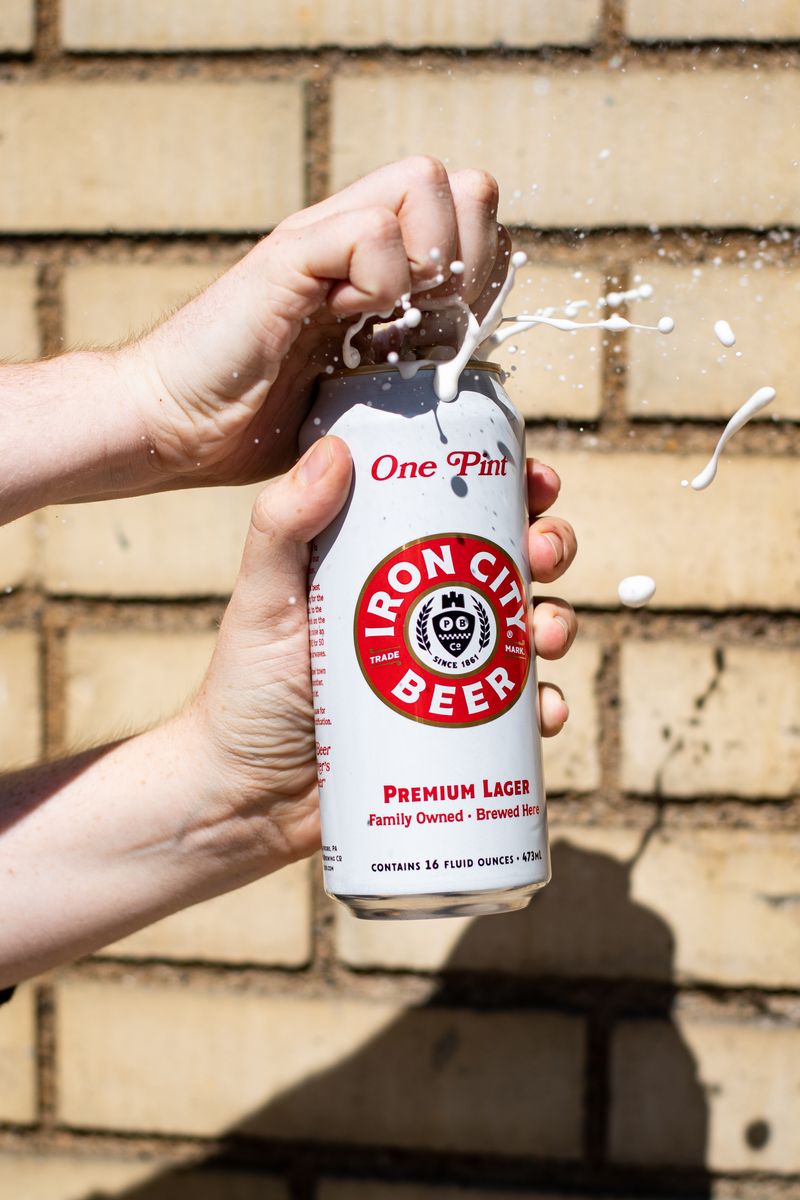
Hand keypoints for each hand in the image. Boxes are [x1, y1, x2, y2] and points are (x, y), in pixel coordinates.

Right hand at [124, 157, 504, 489]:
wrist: (172, 425)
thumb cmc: (257, 423)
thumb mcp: (357, 400)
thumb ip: (405, 375)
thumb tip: (467, 388)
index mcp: (378, 269)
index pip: (474, 222)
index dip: (488, 273)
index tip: (460, 337)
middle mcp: (355, 239)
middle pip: (464, 186)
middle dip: (472, 259)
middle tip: (434, 323)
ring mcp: (322, 241)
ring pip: (425, 181)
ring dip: (431, 259)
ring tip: (393, 320)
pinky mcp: (287, 258)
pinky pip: (366, 230)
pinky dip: (379, 279)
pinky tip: (350, 323)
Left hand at [185, 443, 577, 873]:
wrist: (245, 797)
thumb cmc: (244, 691)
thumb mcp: (263, 599)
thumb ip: (283, 525)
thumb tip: (335, 449)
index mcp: (387, 568)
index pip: (458, 512)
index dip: (510, 491)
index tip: (536, 481)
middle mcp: (425, 615)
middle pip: (510, 564)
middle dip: (549, 549)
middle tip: (544, 555)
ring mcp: (445, 673)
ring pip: (528, 633)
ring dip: (557, 623)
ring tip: (545, 636)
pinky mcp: (455, 730)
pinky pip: (520, 716)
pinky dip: (546, 708)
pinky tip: (545, 711)